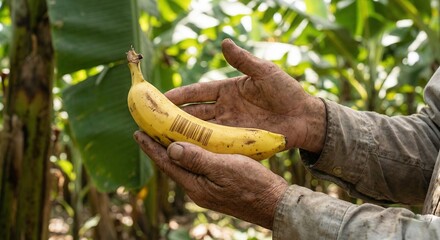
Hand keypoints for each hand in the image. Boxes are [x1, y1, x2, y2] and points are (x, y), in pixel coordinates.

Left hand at [134, 131, 288, 228]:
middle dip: (159, 147)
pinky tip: (193, 147)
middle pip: (172, 165)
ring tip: (166, 135)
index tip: (137, 132)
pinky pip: (197, 168)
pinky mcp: (217, 187)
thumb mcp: (225, 168)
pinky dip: (190, 154)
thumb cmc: (253, 185)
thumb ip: (198, 159)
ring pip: (185, 166)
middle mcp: (197, 189)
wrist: (274, 205)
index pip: (167, 163)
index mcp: (195, 185)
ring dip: (174, 150)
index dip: (151, 147)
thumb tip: (171, 149)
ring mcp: (207, 190)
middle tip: (148, 129)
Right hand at [165, 39, 325, 152]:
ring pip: (201, 131)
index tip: (159, 97)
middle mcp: (224, 109)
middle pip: (194, 114)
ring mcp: (230, 126)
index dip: (180, 95)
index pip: (198, 93)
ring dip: (183, 134)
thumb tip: (223, 42)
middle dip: (173, 117)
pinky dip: (201, 148)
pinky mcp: (237, 141)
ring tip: (162, 138)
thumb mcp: (265, 72)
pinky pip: (215, 145)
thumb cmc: (286, 91)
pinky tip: (187, 152)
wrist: (304, 117)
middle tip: (152, 121)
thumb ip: (243, 60)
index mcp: (227, 90)